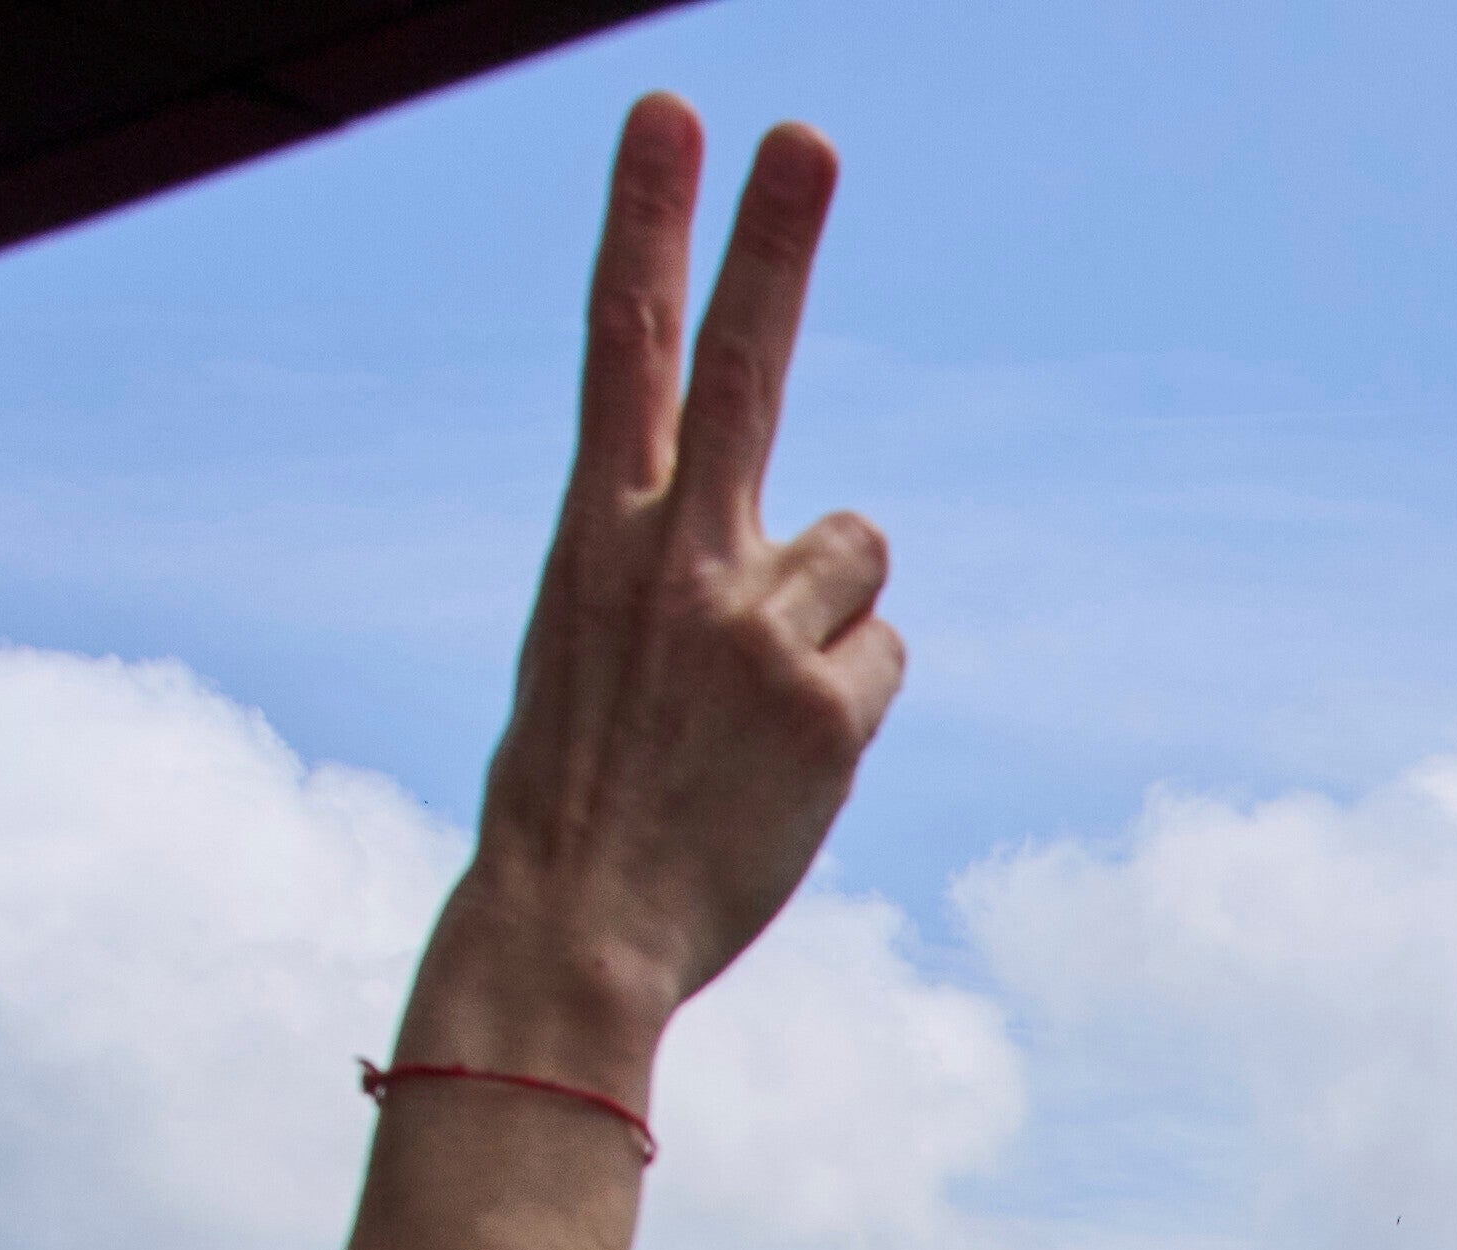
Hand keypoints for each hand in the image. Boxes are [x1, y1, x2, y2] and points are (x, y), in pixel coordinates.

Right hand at [421, 101, 899, 1087]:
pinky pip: (882, 658)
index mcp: (594, 531)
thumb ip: (688, 563)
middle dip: (771, 239)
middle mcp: (673, 556)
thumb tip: (833, 542)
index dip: (650, 221)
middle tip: (805, 134)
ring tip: (749, 709)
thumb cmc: (587, 789)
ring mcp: (751, 626)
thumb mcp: (599, 645)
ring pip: (859, 554)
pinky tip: (781, 763)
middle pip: (745, 366)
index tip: (673, 115)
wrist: (574, 927)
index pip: (627, 346)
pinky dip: (848, 705)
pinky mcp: (824, 705)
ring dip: (829, 619)